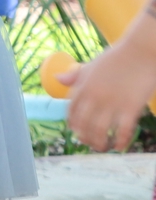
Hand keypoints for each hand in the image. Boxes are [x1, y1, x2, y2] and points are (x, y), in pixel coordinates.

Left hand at [64, 33, 155, 151]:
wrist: (141, 51)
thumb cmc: (118, 58)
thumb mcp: (92, 66)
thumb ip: (76, 76)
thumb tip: (57, 79)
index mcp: (83, 87)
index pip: (72, 112)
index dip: (73, 124)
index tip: (77, 131)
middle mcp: (94, 97)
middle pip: (83, 125)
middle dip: (84, 138)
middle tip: (90, 144)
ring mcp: (112, 103)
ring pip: (99, 131)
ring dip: (99, 143)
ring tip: (103, 148)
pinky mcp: (130, 107)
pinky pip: (122, 131)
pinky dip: (120, 141)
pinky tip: (119, 146)